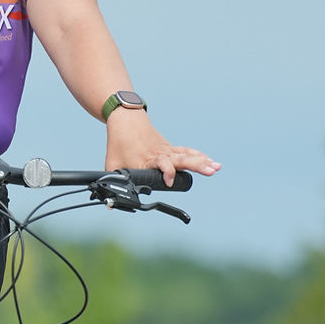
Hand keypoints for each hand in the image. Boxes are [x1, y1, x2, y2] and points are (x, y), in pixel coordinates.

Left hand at [104, 110, 219, 185]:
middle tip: (210, 171)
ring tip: (216, 168)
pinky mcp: (170, 148)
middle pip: (181, 159)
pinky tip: (212, 162)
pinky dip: (199, 157)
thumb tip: (108, 203)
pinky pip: (187, 152)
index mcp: (147, 159)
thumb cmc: (118, 143)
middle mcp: (160, 154)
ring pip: (187, 155)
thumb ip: (112, 182)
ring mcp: (167, 150)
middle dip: (196, 166)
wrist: (126, 120)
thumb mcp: (111, 164)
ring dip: (202, 162)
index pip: (162, 165)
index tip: (169, 182)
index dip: (167, 172)